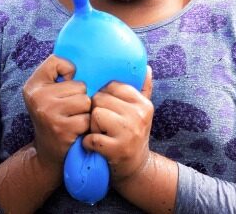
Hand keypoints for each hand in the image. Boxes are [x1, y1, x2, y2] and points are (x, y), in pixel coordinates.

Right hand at [22, 55, 91, 170]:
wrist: (47, 151)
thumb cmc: (53, 115)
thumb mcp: (47, 92)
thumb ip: (58, 73)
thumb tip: (77, 66)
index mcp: (33, 85)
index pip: (57, 61)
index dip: (68, 72)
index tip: (64, 85)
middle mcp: (37, 97)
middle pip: (79, 85)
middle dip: (80, 96)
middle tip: (69, 109)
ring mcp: (49, 113)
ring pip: (85, 101)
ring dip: (84, 111)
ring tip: (73, 118)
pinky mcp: (62, 129)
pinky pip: (87, 118)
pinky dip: (85, 125)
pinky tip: (75, 129)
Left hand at [83, 66, 153, 182]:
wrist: (136, 169)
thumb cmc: (133, 135)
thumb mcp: (142, 113)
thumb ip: (143, 89)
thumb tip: (147, 67)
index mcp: (143, 104)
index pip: (112, 86)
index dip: (104, 96)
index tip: (110, 110)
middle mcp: (139, 116)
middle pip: (100, 99)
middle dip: (97, 111)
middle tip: (105, 125)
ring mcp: (129, 133)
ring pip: (95, 115)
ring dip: (93, 126)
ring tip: (102, 134)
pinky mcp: (117, 149)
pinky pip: (91, 137)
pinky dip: (88, 143)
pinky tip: (97, 146)